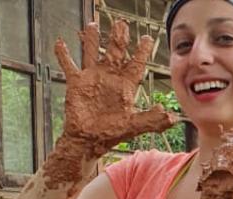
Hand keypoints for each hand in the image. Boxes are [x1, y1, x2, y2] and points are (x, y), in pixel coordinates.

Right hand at [55, 21, 178, 156]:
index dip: (141, 51)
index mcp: (125, 86)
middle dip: (118, 38)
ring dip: (91, 40)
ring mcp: (92, 78)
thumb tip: (172, 118)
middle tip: (120, 23)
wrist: (87, 141)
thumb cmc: (111, 134)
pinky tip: (60, 42)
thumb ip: (152, 121)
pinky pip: (68, 64)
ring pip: (92, 52)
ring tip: (92, 25)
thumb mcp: (133, 126)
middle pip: (115, 52)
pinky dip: (63, 54)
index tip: (146, 38)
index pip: (136, 64)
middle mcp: (109, 78)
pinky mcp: (75, 83)